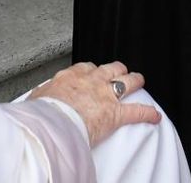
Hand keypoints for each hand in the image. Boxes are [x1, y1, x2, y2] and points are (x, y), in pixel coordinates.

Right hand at [28, 60, 159, 145]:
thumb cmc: (43, 112)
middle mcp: (92, 81)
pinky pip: (136, 111)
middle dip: (117, 69)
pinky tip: (154, 116)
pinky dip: (147, 114)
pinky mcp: (115, 113)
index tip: (93, 73)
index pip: (86, 68)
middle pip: (110, 69)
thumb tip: (35, 99)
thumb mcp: (37, 99)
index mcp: (72, 77)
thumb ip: (41, 96)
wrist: (53, 122)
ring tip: (139, 81)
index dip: (92, 70)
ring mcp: (105, 95)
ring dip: (135, 81)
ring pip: (127, 81)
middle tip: (120, 71)